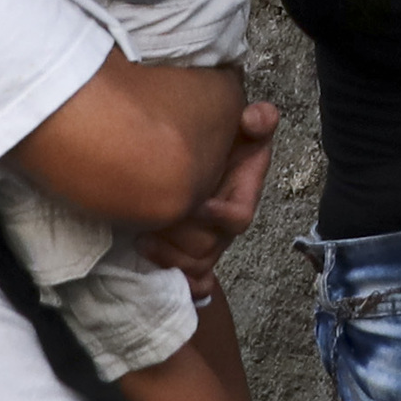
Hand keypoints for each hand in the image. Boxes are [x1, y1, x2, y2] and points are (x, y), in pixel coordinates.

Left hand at [145, 98, 275, 277]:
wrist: (201, 151)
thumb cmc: (224, 139)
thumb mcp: (246, 122)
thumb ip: (259, 118)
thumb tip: (252, 119)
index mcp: (243, 195)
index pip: (238, 217)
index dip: (219, 217)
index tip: (198, 205)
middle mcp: (226, 223)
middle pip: (210, 247)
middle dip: (182, 240)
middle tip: (151, 227)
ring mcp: (210, 240)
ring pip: (195, 264)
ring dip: (170, 258)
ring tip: (142, 241)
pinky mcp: (193, 251)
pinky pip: (193, 279)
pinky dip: (181, 283)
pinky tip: (159, 277)